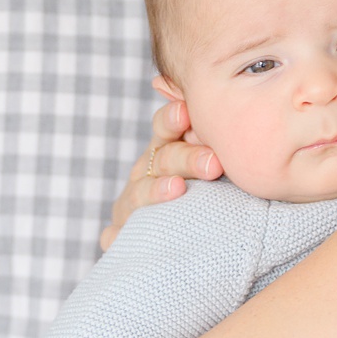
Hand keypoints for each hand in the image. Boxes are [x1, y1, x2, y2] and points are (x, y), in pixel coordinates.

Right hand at [99, 96, 222, 251]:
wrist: (200, 239)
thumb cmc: (219, 193)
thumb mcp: (218, 164)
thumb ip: (218, 140)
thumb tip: (220, 98)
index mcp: (168, 150)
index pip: (165, 128)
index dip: (172, 119)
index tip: (186, 112)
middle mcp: (146, 174)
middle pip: (161, 160)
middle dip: (186, 159)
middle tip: (213, 163)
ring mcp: (131, 205)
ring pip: (138, 195)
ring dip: (156, 191)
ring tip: (177, 188)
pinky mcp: (121, 236)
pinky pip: (115, 236)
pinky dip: (117, 235)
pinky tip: (120, 233)